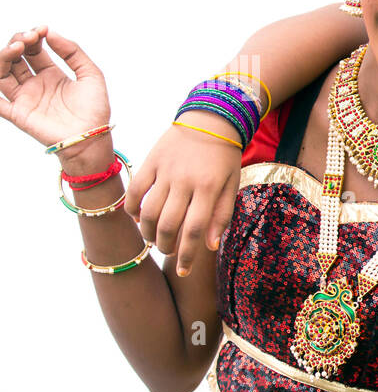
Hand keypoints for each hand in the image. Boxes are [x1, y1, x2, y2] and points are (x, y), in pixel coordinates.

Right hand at [0, 26, 110, 161]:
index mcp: (52, 75)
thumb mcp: (91, 74)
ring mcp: (24, 98)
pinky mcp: (17, 113)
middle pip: (15, 57)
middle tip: (29, 37)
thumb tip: (51, 32)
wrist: (91, 137)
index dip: (34, 37)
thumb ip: (73, 52)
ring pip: (2, 72)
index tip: (42, 30)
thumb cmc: (95, 110)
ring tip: (16, 47)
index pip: (34, 50)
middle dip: (19, 42)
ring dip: (4, 56)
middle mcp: (35, 84)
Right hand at [126, 113, 243, 273]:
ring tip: (154, 239)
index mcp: (209, 189)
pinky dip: (132, 209)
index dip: (187, 256)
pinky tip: (137, 219)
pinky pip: (135, 190)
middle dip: (167, 247)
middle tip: (168, 252)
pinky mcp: (150, 161)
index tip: (183, 272)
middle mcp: (185, 182)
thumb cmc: (224, 157)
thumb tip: (209, 246)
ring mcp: (165, 171)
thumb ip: (221, 215)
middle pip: (169, 225)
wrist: (210, 119)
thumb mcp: (232, 185)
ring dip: (148, 232)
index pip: (194, 231)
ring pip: (149, 211)